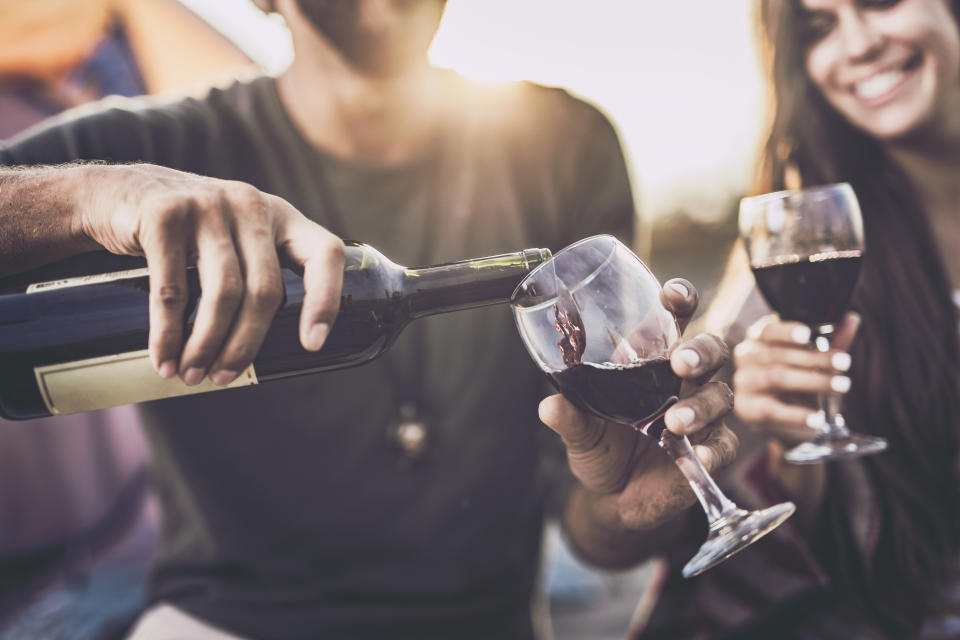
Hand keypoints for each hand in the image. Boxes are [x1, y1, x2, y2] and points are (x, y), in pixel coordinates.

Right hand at [76, 164, 344, 384]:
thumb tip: (268, 354)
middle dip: (246, 344)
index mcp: (280, 216)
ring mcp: (208, 205)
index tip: (313, 345)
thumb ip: (256, 270)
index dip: (326, 300)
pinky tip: (164, 358)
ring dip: (207, 345)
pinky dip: (167, 333)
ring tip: (191, 375)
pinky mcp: (164, 214)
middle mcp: (250, 205)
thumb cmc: (184, 234)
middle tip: (222, 378)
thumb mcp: (232, 238)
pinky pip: (172, 288)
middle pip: (265, 289)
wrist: (110, 192)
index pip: (324, 254)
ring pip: (223, 293)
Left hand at [539, 278, 737, 531]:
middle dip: (701, 352)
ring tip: (674, 422)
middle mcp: (682, 380)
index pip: (674, 319)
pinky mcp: (712, 448)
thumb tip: (549, 406)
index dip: (680, 300)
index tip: (673, 295)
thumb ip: (569, 417)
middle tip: (681, 363)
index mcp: (652, 361)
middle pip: (710, 350)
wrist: (616, 498)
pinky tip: (697, 456)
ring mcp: (702, 413)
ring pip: (720, 395)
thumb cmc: (602, 448)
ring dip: (701, 406)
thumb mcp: (580, 431)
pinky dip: (713, 449)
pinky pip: (725, 443)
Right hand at [733, 313, 859, 444]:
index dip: (786, 331)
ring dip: (811, 381)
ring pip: (775, 377)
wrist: (787, 419)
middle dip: (814, 358)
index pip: (767, 329)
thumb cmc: (799, 380)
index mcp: (759, 338)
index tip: (808, 334)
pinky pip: (772, 410)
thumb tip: (851, 319)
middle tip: (844, 362)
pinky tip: (817, 418)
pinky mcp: (747, 409)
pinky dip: (797, 414)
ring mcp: (744, 382)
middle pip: (776, 354)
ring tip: (840, 385)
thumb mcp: (817, 359)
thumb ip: (832, 341)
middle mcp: (746, 356)